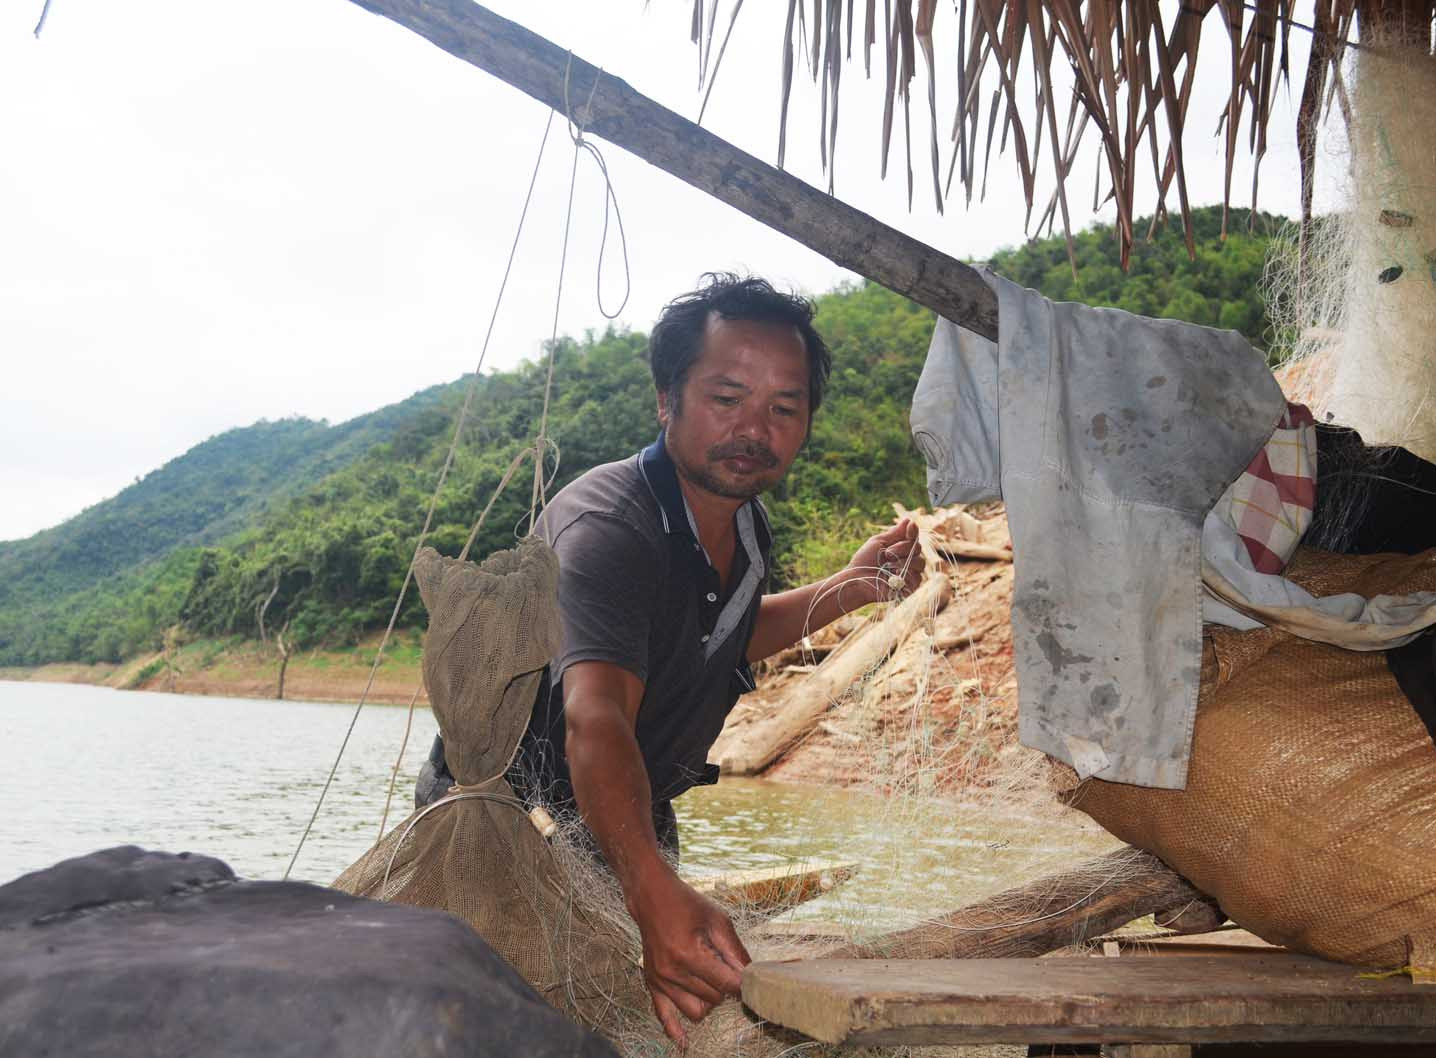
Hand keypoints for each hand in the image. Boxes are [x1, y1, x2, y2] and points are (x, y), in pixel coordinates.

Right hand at [628, 868, 750, 1047]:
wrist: (652, 897)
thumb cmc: (686, 903)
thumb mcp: (718, 919)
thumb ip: (735, 950)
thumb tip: (751, 975)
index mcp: (688, 953)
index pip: (726, 984)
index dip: (742, 983)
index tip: (751, 980)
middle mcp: (672, 971)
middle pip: (713, 998)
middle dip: (724, 986)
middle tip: (724, 965)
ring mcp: (660, 980)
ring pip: (696, 1010)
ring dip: (708, 1000)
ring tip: (709, 978)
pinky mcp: (652, 983)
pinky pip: (664, 1016)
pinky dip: (675, 1030)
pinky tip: (683, 1043)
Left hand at [844, 518, 924, 605]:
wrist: (857, 580)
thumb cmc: (864, 561)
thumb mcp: (879, 542)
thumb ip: (895, 533)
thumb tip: (909, 519)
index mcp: (901, 549)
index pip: (914, 538)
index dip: (914, 532)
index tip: (911, 526)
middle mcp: (908, 560)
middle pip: (918, 549)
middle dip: (903, 548)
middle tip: (887, 553)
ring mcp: (910, 574)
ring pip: (920, 563)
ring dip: (903, 561)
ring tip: (888, 565)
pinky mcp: (909, 588)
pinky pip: (917, 578)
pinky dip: (906, 574)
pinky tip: (893, 575)